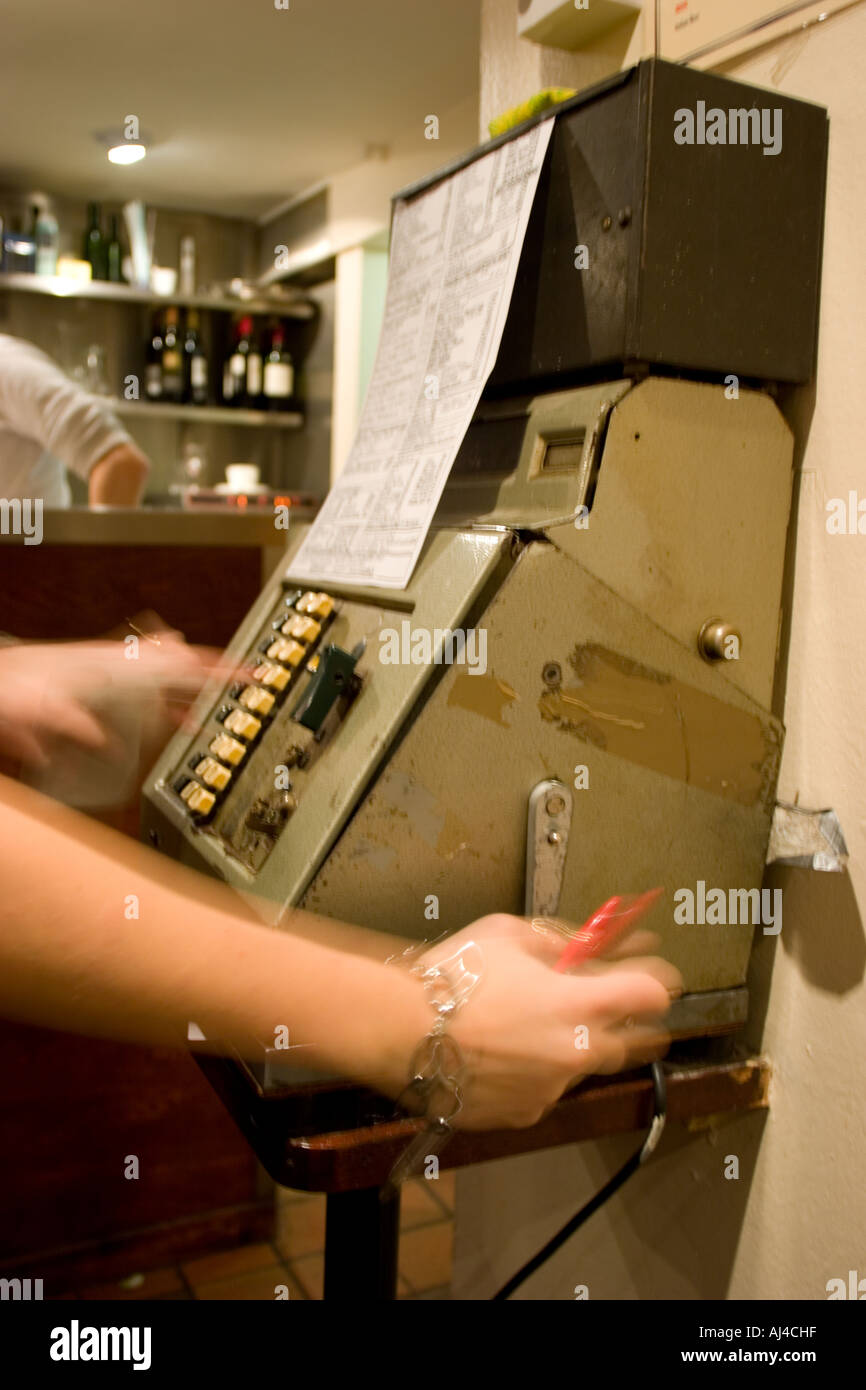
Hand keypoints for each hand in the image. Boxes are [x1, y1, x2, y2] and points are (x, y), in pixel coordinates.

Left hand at [0, 626, 223, 777]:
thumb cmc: (14, 688)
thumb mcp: (40, 708)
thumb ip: (71, 723)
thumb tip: (101, 740)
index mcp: (110, 666)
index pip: (173, 663)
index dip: (211, 668)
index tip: (242, 670)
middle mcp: (117, 668)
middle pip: (177, 668)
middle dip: (214, 673)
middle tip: (248, 677)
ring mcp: (114, 679)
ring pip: (166, 682)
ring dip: (195, 691)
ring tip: (223, 696)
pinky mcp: (106, 695)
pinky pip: (149, 700)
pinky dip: (170, 708)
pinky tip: (182, 719)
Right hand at [418, 914, 680, 1131]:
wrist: (401, 1031)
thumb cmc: (452, 978)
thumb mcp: (508, 935)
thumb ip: (558, 941)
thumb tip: (586, 942)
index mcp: (583, 1005)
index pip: (653, 994)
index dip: (657, 978)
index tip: (654, 971)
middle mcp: (578, 1053)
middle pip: (636, 1041)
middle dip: (628, 1019)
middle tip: (609, 1000)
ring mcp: (552, 1089)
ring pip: (585, 1066)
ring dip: (576, 1045)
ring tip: (532, 1023)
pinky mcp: (525, 1114)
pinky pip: (546, 1089)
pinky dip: (537, 1071)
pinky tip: (505, 1052)